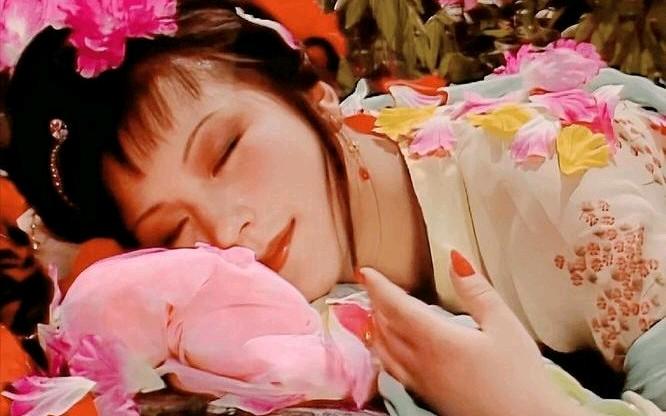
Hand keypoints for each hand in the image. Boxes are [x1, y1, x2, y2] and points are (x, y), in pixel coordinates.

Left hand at [361, 250, 589, 415]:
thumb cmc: (520, 377)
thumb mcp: (504, 325)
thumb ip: (476, 291)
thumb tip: (455, 259)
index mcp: (437, 340)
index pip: (396, 306)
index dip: (379, 286)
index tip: (365, 271)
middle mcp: (420, 361)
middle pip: (385, 326)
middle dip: (376, 302)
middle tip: (372, 284)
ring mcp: (420, 381)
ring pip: (384, 349)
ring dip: (376, 326)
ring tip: (375, 310)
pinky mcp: (425, 396)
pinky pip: (392, 368)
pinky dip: (383, 350)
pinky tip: (388, 347)